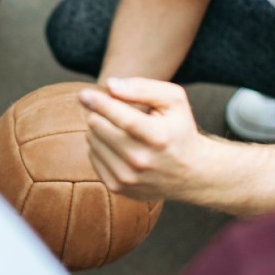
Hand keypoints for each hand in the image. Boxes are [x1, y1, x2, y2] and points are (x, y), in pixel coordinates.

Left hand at [79, 77, 207, 201]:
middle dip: (100, 113)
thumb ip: (143, 88)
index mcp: (158, 137)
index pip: (122, 118)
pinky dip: (99, 146)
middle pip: (99, 127)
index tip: (84, 94)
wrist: (190, 173)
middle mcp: (142, 160)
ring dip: (99, 129)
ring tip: (119, 129)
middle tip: (113, 111)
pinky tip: (117, 145)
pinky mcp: (117, 188)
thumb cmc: (178, 129)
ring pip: (92, 140)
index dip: (100, 103)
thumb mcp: (173, 100)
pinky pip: (92, 156)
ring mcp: (128, 177)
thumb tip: (110, 86)